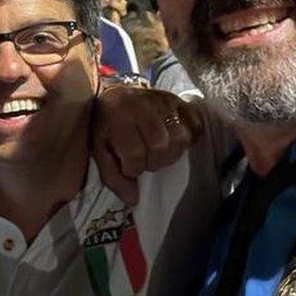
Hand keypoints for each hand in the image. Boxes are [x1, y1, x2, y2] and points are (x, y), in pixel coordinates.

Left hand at [91, 86, 204, 205]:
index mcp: (118, 116)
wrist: (115, 96)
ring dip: (171, 152)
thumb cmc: (107, 126)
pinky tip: (174, 139)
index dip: (133, 168)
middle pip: (160, 145)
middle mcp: (142, 105)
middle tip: (145, 159)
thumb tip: (133, 199)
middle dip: (153, 161)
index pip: (135, 153)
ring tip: (159, 151)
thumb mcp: (100, 150)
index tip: (129, 166)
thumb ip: (113, 176)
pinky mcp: (179, 100)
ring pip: (180, 137)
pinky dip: (189, 136)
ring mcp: (163, 100)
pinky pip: (195, 124)